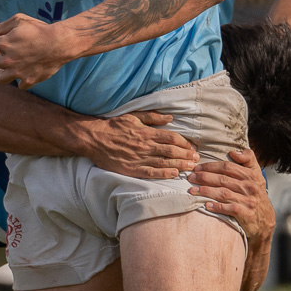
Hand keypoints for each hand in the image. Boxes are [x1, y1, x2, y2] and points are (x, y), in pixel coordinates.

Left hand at [0, 13, 70, 86]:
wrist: (60, 43)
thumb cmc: (40, 29)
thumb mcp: (19, 20)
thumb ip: (1, 25)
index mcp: (4, 43)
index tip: (5, 37)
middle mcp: (7, 59)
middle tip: (1, 54)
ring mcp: (18, 72)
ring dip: (2, 72)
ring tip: (8, 67)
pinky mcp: (29, 80)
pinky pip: (20, 85)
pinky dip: (23, 80)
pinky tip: (26, 72)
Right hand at [80, 111, 198, 178]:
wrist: (94, 138)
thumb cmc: (113, 126)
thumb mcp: (133, 116)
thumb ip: (152, 117)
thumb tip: (170, 117)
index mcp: (146, 132)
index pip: (171, 138)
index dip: (184, 143)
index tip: (192, 147)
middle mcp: (145, 145)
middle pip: (171, 151)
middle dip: (186, 155)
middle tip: (196, 159)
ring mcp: (139, 158)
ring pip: (164, 162)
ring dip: (179, 164)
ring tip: (191, 167)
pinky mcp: (132, 169)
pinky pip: (151, 172)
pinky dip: (164, 173)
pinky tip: (174, 174)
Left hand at [189, 149, 273, 242]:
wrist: (265, 220)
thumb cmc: (256, 194)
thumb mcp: (257, 175)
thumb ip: (248, 159)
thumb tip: (233, 152)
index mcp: (252, 175)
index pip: (228, 167)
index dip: (211, 166)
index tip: (198, 167)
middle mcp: (251, 186)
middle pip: (223, 179)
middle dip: (204, 177)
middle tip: (191, 177)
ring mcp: (249, 201)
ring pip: (224, 193)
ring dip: (206, 191)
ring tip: (193, 190)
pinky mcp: (246, 214)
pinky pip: (229, 209)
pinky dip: (217, 207)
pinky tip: (206, 205)